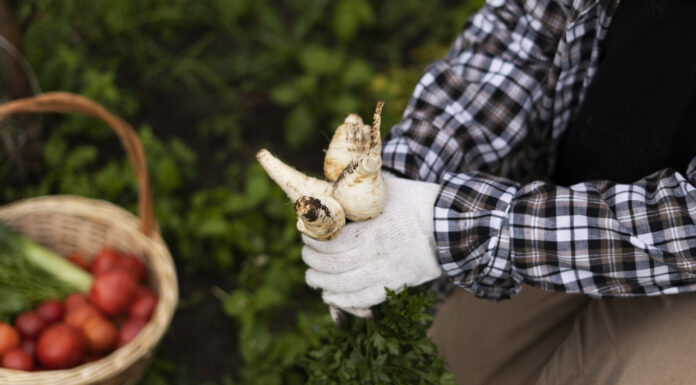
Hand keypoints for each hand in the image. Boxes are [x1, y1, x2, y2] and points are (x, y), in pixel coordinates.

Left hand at [301, 173, 442, 316]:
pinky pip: (363, 299)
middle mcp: (377, 255)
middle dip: (312, 262)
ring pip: (344, 286)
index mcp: (373, 230)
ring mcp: (387, 273)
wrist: (452, 227)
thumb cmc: (419, 202)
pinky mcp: (396, 285)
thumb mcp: (389, 188)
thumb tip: (337, 181)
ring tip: (312, 278)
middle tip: (306, 256)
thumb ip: (363, 187)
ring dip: (322, 283)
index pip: (332, 241)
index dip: (313, 241)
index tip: (305, 236)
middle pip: (333, 266)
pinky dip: (343, 301)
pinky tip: (330, 296)